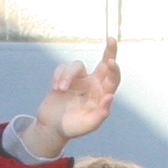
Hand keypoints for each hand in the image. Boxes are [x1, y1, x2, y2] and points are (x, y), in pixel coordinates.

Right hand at [22, 40, 120, 159]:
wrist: (52, 128)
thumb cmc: (73, 128)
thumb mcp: (89, 124)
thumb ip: (101, 112)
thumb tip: (110, 96)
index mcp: (102, 94)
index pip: (113, 79)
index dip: (114, 70)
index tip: (112, 62)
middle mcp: (93, 85)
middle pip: (104, 63)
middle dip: (110, 51)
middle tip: (112, 40)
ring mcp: (78, 80)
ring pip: (77, 65)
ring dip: (67, 75)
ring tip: (61, 89)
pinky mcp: (64, 78)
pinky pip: (62, 68)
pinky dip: (58, 76)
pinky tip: (56, 88)